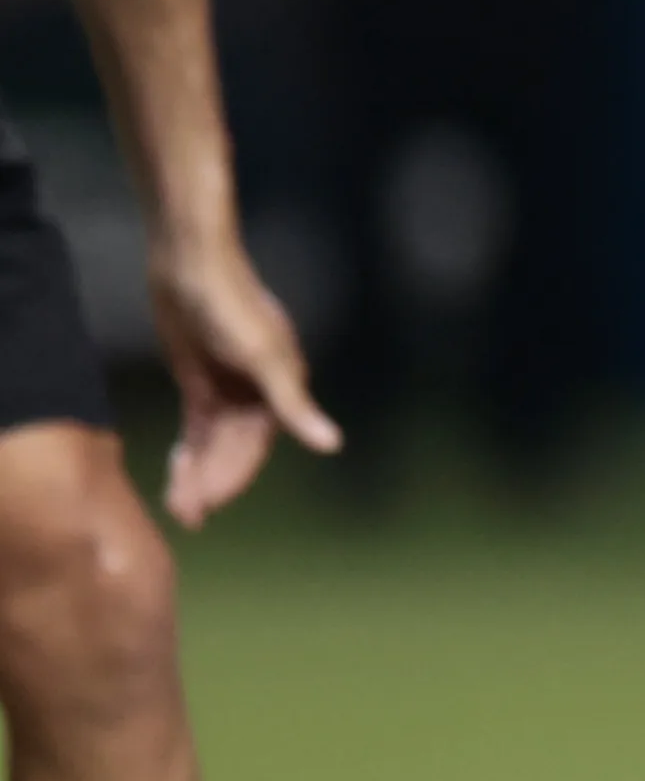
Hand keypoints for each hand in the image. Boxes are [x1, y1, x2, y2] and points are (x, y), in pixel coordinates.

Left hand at [149, 227, 338, 525]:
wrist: (191, 264)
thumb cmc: (231, 305)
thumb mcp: (262, 357)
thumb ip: (293, 404)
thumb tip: (332, 445)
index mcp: (279, 388)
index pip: (257, 447)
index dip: (234, 478)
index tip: (207, 506)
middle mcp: (258, 393)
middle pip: (234, 450)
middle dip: (211, 482)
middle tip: (186, 516)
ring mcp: (229, 388)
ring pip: (214, 443)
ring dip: (197, 473)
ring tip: (176, 505)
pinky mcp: (200, 381)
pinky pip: (198, 427)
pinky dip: (190, 451)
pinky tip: (178, 472)